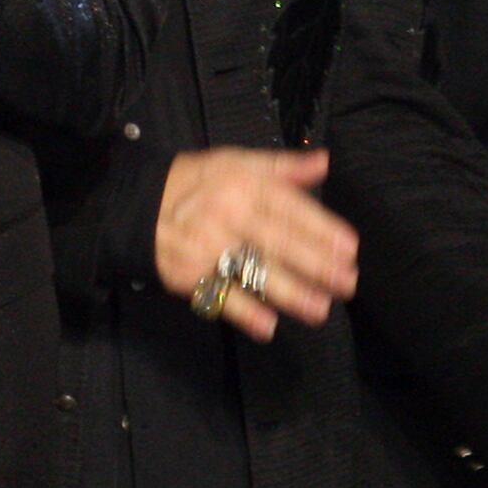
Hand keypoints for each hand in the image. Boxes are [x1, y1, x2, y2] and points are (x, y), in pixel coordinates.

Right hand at [151, 147, 357, 332]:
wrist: (138, 205)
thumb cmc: (196, 183)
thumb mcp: (236, 161)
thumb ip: (282, 167)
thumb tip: (323, 162)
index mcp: (244, 185)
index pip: (289, 208)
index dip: (322, 229)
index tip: (350, 248)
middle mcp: (228, 214)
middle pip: (277, 242)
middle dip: (316, 265)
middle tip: (346, 283)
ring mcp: (207, 246)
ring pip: (253, 271)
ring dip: (288, 292)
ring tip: (319, 308)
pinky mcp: (189, 273)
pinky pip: (220, 294)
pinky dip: (243, 311)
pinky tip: (268, 326)